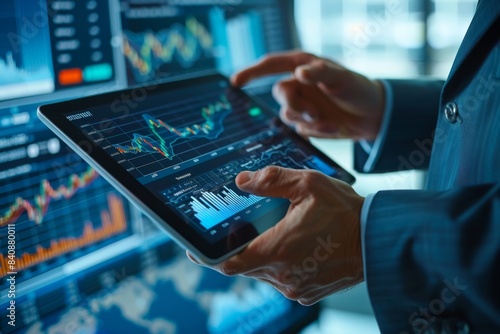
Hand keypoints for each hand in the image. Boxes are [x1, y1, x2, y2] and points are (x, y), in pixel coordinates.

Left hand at [187, 166, 364, 304]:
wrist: (378, 242)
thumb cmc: (346, 213)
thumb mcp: (308, 185)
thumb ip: (271, 180)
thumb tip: (241, 181)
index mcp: (277, 250)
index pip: (229, 263)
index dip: (208, 256)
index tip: (195, 248)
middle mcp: (283, 275)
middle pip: (245, 266)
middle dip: (240, 248)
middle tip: (242, 229)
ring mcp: (295, 287)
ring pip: (263, 273)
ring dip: (263, 255)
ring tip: (276, 233)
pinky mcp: (307, 293)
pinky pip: (282, 280)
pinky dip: (280, 265)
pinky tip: (294, 246)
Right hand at [232, 51, 385, 139]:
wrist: (372, 116)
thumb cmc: (358, 89)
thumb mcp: (342, 79)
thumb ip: (321, 74)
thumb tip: (299, 73)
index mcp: (303, 66)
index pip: (271, 65)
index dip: (251, 72)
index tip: (235, 82)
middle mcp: (298, 84)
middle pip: (280, 94)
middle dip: (296, 105)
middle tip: (315, 113)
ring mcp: (302, 104)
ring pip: (288, 114)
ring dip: (308, 120)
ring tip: (330, 122)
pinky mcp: (306, 122)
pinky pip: (300, 128)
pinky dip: (315, 130)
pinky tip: (332, 127)